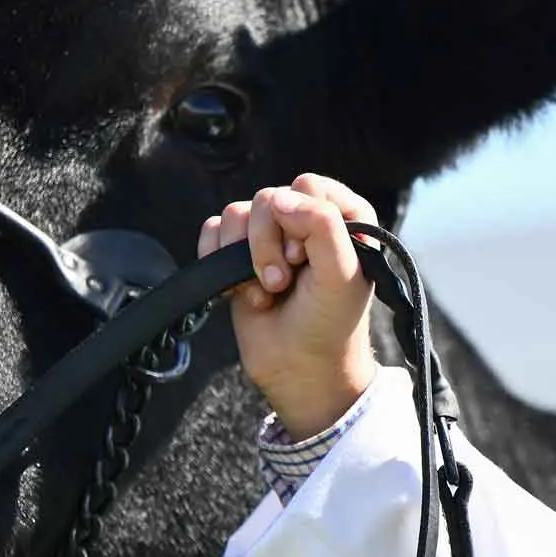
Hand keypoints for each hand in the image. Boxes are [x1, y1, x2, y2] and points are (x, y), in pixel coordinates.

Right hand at [199, 176, 381, 437]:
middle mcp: (304, 221)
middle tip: (283, 282)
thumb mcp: (341, 273)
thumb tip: (278, 198)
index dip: (301, 220)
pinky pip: (213, 229)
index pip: (308, 186)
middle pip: (268, 199)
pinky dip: (216, 257)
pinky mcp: (235, 255)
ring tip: (266, 290)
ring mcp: (268, 237)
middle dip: (269, 245)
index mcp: (342, 217)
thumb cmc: (329, 324)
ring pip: (237, 213)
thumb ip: (321, 225)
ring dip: (245, 256)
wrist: (298, 370)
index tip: (306, 258)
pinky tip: (237, 289)